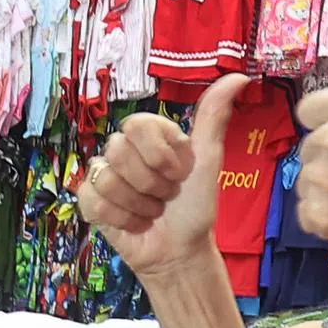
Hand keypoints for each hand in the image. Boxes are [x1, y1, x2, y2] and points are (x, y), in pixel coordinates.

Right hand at [79, 75, 250, 277]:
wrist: (180, 250)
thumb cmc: (195, 205)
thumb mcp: (208, 159)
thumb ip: (214, 116)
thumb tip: (238, 77)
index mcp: (148, 135)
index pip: (138, 124)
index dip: (161, 154)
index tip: (180, 172)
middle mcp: (122, 151)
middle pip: (118, 151)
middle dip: (151, 183)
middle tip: (166, 195)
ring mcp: (102, 175)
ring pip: (107, 180)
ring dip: (139, 205)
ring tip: (152, 211)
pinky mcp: (89, 201)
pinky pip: (94, 201)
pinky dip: (122, 218)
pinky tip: (134, 223)